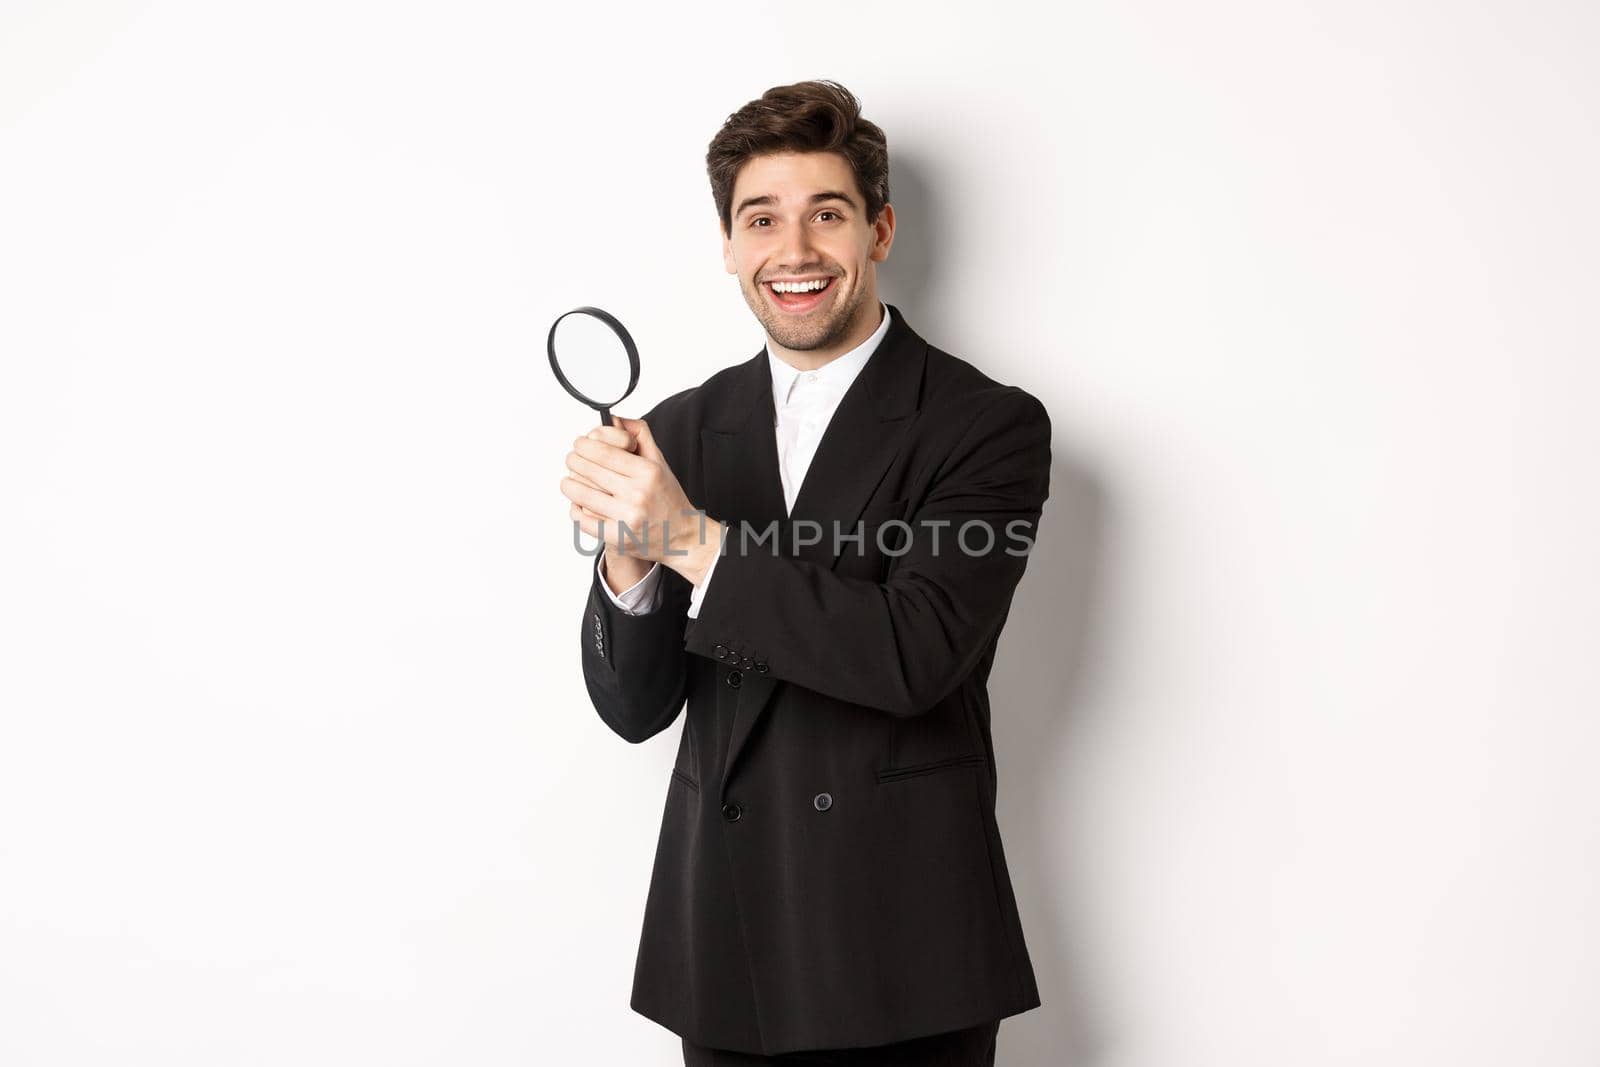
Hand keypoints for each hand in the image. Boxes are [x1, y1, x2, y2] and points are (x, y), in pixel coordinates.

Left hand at [561, 417, 720, 583]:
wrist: (682, 536)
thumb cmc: (667, 498)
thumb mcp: (659, 461)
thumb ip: (639, 435)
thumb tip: (613, 418)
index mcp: (648, 472)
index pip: (604, 452)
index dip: (585, 446)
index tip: (579, 444)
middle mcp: (638, 494)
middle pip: (589, 471)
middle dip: (574, 461)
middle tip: (572, 460)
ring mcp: (627, 518)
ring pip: (582, 495)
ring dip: (570, 486)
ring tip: (569, 482)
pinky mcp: (618, 538)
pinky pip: (584, 521)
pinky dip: (576, 511)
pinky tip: (579, 505)